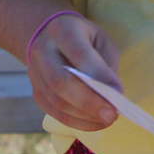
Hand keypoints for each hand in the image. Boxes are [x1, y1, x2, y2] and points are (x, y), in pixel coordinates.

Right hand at [24, 11, 122, 132]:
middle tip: (112, 115)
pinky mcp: (35, 92)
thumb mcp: (101, 41)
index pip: (79, 55)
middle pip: (61, 82)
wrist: (50, 36)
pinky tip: (94, 123)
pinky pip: (53, 112)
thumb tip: (113, 94)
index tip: (119, 93)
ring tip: (107, 120)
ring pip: (56, 101)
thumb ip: (106, 65)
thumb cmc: (84, 38)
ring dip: (84, 116)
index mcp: (62, 30)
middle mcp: (42, 51)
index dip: (99, 76)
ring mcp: (34, 73)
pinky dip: (76, 121)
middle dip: (89, 102)